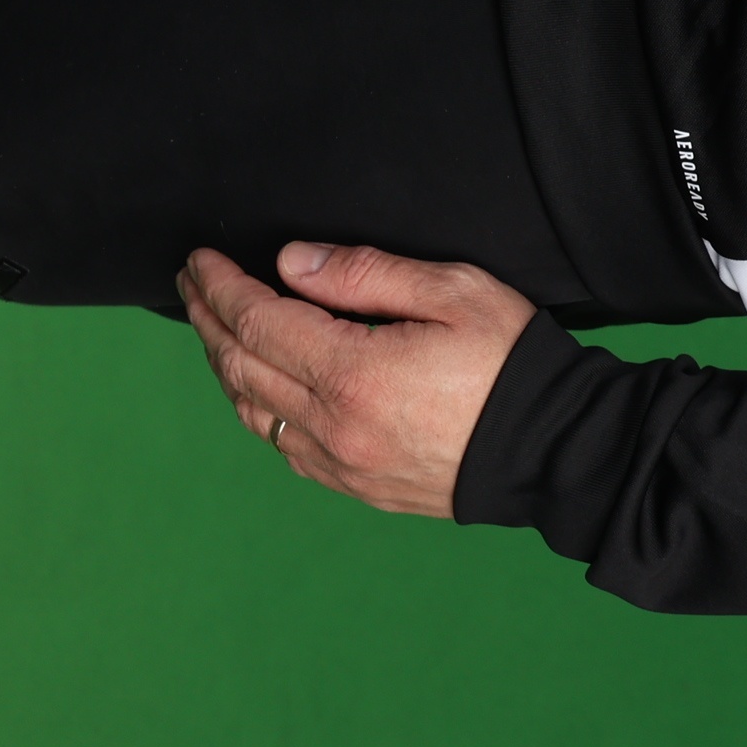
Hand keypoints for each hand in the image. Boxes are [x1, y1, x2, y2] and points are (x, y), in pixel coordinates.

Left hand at [178, 241, 537, 517]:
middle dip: (209, 320)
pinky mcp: (357, 485)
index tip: (200, 261)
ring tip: (216, 331)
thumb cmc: (513, 362)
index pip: (256, 321)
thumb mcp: (454, 292)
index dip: (220, 287)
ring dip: (225, 366)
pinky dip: (258, 409)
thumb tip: (293, 264)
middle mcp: (333, 425)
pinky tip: (260, 389)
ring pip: (253, 412)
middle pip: (240, 367)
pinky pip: (285, 447)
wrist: (554, 449)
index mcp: (353, 372)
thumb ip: (368, 274)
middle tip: (192, 285)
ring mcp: (341, 462)